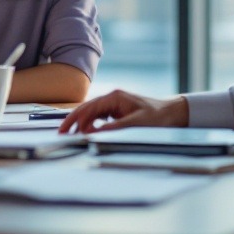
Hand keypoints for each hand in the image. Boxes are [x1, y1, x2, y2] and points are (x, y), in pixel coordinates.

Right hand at [59, 90, 187, 133]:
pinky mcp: (117, 111)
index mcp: (114, 97)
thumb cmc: (158, 116)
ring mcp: (114, 104)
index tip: (68, 132)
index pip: (89, 108)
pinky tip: (86, 132)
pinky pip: (99, 117)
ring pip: (91, 113)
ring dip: (81, 123)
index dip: (76, 120)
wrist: (173, 112)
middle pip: (86, 109)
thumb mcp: (137, 123)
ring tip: (70, 135)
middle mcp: (112, 98)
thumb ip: (115, 127)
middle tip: (60, 133)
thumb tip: (94, 133)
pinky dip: (90, 124)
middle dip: (73, 121)